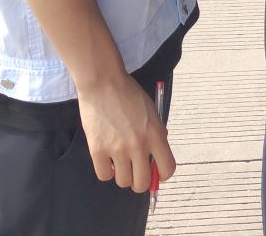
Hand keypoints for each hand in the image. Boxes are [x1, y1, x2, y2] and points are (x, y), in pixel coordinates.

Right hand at [77, 75, 174, 192]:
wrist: (104, 82)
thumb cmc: (129, 94)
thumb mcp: (152, 112)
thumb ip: (156, 134)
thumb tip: (156, 157)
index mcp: (156, 135)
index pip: (167, 169)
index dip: (162, 174)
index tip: (155, 171)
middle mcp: (139, 145)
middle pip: (143, 183)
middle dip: (140, 181)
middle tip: (134, 171)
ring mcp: (117, 149)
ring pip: (123, 182)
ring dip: (122, 175)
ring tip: (119, 161)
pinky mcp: (98, 150)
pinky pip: (104, 175)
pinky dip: (106, 171)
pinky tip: (107, 159)